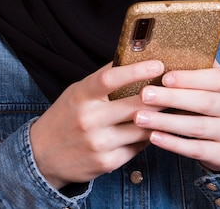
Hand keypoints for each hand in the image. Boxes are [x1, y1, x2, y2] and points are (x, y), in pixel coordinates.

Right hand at [30, 60, 163, 188]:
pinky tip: (154, 128)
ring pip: (141, 128)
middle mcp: (89, 119)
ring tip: (173, 107)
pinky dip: (148, 137)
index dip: (136, 70)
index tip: (158, 63)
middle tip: (177, 87)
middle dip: (159, 96)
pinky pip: (137, 148)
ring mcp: (98, 143)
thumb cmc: (66, 116)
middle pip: (133, 105)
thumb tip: (132, 58)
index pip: (110, 79)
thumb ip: (102, 79)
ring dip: (159, 118)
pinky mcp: (107, 163)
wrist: (43, 155)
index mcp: (82, 96)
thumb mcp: (78, 91)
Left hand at [133, 62, 219, 171]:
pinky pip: (196, 150)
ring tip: (140, 118)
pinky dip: (173, 143)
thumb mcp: (205, 83)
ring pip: (198, 127)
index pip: (214, 78)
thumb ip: (190, 69)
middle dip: (172, 98)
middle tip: (144, 95)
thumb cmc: (208, 100)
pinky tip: (153, 137)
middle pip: (204, 102)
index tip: (164, 77)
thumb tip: (159, 51)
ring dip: (166, 122)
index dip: (189, 78)